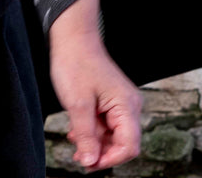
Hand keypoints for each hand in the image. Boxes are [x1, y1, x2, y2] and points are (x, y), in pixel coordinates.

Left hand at [49, 40, 141, 170]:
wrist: (72, 38)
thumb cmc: (76, 63)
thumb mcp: (78, 104)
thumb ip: (86, 136)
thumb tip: (91, 161)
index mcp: (127, 105)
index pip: (128, 146)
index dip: (109, 159)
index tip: (89, 163)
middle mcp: (129, 105)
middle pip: (122, 143)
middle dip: (100, 152)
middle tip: (79, 156)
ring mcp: (121, 103)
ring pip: (113, 135)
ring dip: (95, 142)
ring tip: (75, 141)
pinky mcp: (111, 101)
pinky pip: (106, 124)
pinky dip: (93, 131)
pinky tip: (78, 131)